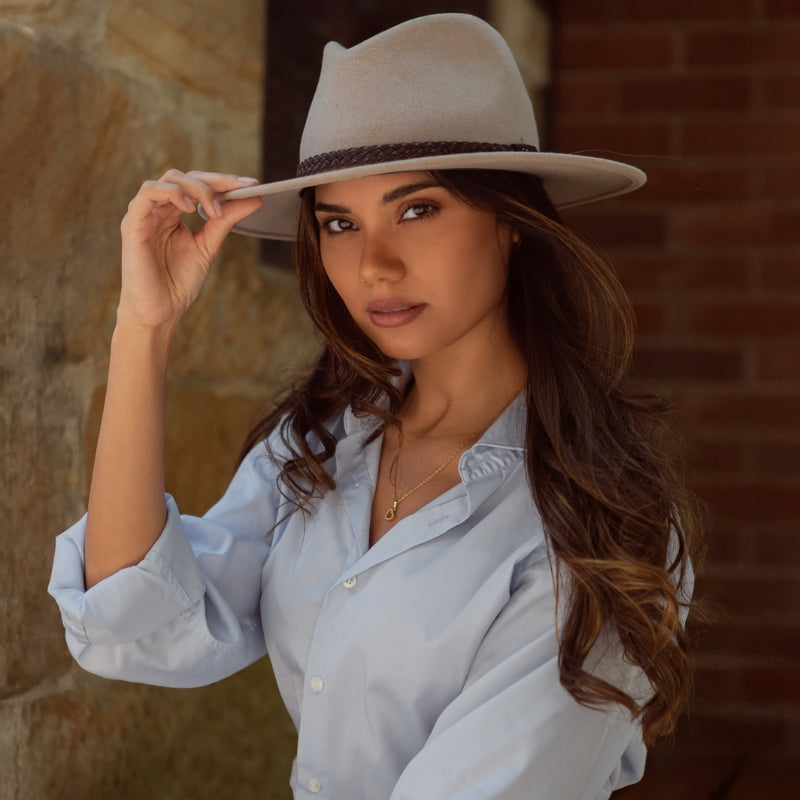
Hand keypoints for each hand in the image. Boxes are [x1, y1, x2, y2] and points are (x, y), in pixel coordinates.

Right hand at [118, 169, 262, 328]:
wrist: (159, 312)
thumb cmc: (178, 283)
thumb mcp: (209, 246)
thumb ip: (226, 220)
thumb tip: (255, 198)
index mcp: (174, 213)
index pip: (198, 184)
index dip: (224, 181)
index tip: (252, 184)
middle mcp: (158, 209)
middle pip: (185, 176)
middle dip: (216, 180)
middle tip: (241, 188)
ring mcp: (144, 214)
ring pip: (169, 180)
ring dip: (198, 189)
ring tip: (215, 210)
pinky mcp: (133, 223)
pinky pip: (148, 193)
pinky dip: (172, 193)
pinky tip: (190, 208)